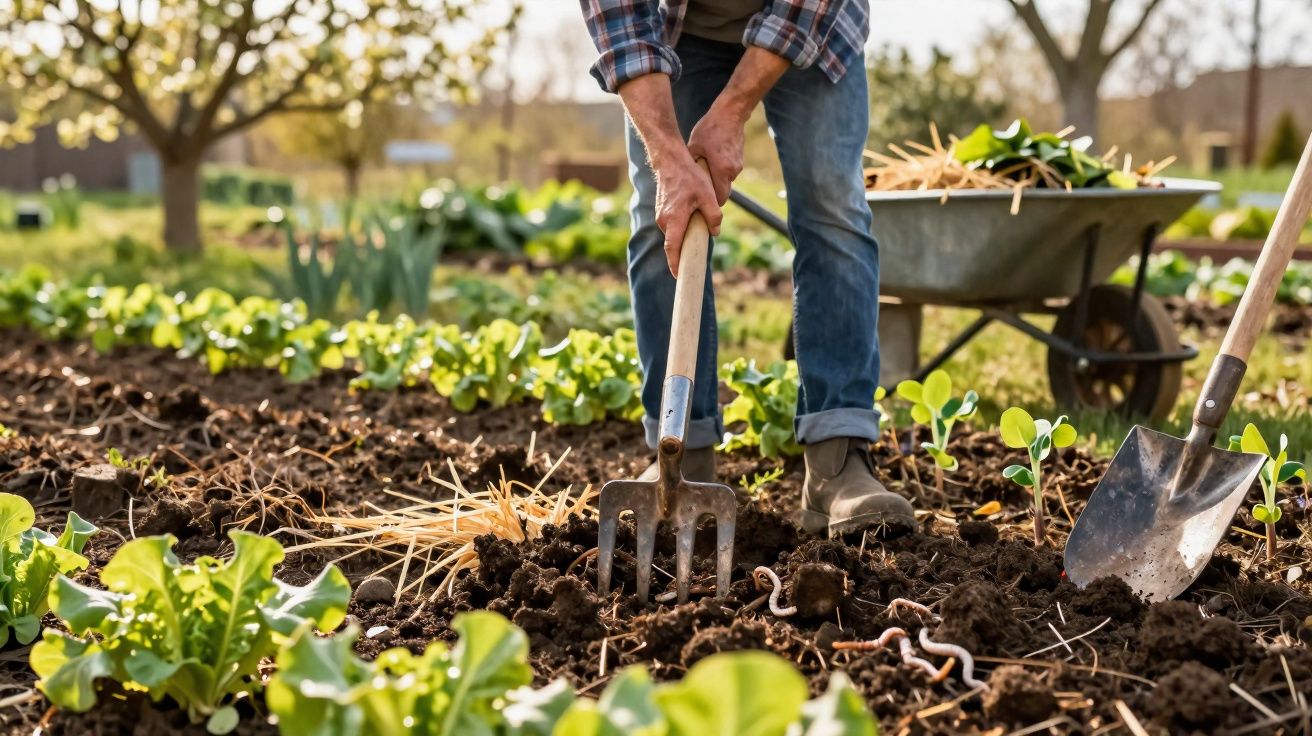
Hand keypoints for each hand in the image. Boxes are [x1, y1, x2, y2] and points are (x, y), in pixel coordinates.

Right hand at [652, 151, 721, 275]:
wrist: (670, 161)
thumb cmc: (689, 177)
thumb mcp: (708, 195)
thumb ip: (713, 215)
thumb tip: (715, 231)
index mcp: (674, 219)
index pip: (672, 248)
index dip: (675, 263)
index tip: (678, 276)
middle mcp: (664, 220)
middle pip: (675, 243)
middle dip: (685, 250)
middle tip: (696, 257)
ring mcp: (661, 216)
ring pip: (675, 233)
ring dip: (685, 235)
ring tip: (698, 225)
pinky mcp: (661, 212)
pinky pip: (673, 226)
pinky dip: (681, 227)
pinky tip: (691, 216)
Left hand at [687, 102, 746, 204]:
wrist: (731, 114)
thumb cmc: (710, 129)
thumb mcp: (694, 146)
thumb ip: (692, 165)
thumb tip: (683, 182)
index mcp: (721, 169)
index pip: (719, 199)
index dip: (710, 204)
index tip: (700, 204)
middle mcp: (732, 171)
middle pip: (723, 193)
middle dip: (713, 195)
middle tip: (699, 193)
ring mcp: (738, 166)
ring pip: (726, 183)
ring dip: (717, 182)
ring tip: (704, 175)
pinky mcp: (740, 161)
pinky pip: (729, 173)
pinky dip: (721, 173)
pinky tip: (712, 164)